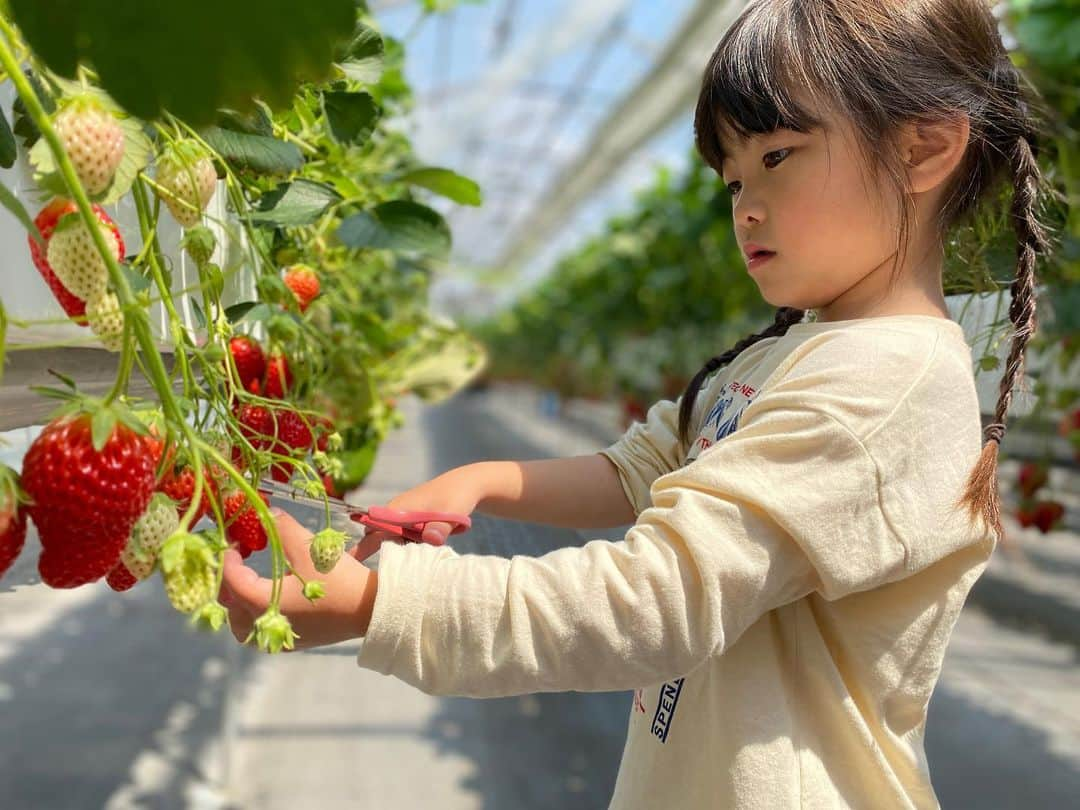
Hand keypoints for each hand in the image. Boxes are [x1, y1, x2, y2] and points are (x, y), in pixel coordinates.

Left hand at [221, 508, 377, 650]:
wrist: (370, 609)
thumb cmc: (338, 579)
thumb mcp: (309, 547)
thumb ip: (283, 528)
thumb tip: (269, 513)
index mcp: (264, 602)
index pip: (232, 580)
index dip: (227, 559)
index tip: (232, 543)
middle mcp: (266, 625)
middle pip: (231, 609)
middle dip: (229, 584)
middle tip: (238, 562)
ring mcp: (280, 637)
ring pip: (243, 626)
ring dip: (240, 606)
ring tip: (249, 585)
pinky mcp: (294, 641)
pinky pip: (261, 632)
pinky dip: (257, 616)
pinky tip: (270, 598)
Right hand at [349, 465, 482, 561]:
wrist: (467, 484)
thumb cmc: (457, 496)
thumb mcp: (451, 513)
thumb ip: (439, 528)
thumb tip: (430, 539)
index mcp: (398, 509)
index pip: (373, 532)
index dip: (362, 549)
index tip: (351, 565)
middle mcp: (395, 513)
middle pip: (377, 538)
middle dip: (377, 553)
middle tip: (384, 576)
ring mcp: (403, 517)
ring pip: (392, 540)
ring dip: (397, 552)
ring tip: (406, 569)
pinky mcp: (412, 522)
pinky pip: (403, 538)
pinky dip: (407, 547)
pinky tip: (419, 557)